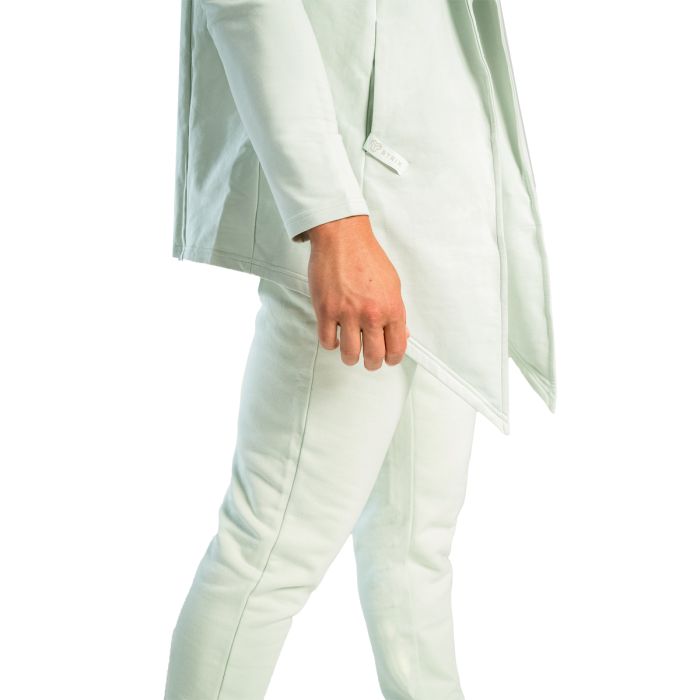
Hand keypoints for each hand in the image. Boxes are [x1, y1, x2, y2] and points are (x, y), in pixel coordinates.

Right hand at [306, 215, 409, 369]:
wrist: (342, 238)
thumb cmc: (368, 258)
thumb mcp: (393, 284)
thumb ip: (397, 312)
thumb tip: (401, 334)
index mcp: (391, 309)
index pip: (396, 348)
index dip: (393, 359)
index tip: (388, 359)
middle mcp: (371, 315)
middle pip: (374, 357)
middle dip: (372, 363)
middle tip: (369, 360)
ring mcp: (346, 314)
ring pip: (349, 354)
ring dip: (351, 358)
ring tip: (350, 353)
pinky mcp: (325, 311)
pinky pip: (327, 342)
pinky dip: (331, 344)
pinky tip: (335, 337)